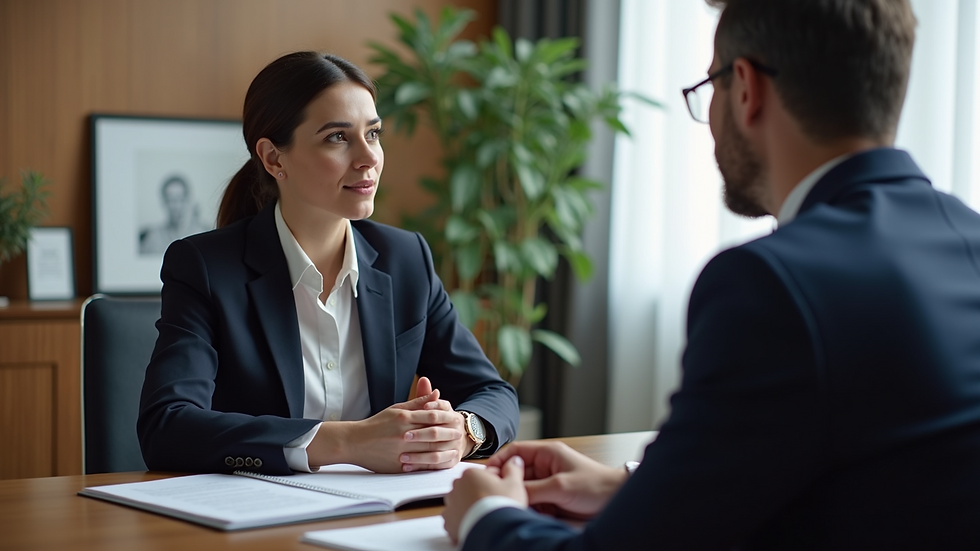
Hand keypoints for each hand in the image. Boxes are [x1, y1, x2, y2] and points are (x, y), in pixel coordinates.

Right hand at [306, 377, 466, 472]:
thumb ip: (418, 402)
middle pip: (433, 434)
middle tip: (460, 435)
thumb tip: (437, 393)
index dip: (446, 418)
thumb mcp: (396, 409)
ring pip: (429, 451)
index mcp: (403, 418)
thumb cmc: (377, 423)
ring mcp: (401, 451)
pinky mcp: (398, 465)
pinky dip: (432, 463)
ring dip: (444, 449)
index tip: (456, 420)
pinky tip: (441, 461)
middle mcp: (403, 434)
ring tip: (454, 448)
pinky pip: (420, 465)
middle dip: (449, 435)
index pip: (432, 416)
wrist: (355, 442)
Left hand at [443, 455, 527, 543]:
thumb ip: (513, 469)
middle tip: (495, 505)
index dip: (496, 483)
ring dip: (470, 508)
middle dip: (481, 494)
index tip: (503, 492)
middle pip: (471, 488)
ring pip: (461, 503)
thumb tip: (515, 460)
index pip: (484, 475)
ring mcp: (451, 505)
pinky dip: (464, 522)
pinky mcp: (449, 522)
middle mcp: (457, 487)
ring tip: (486, 516)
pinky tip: (476, 525)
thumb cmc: (502, 505)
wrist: (494, 531)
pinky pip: (455, 519)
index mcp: (471, 473)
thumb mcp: (514, 483)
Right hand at [487, 441, 627, 519]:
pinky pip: (533, 502)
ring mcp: (549, 483)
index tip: (487, 473)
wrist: (616, 502)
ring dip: (520, 498)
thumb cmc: (596, 486)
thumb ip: (533, 489)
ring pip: (524, 489)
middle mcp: (546, 466)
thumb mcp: (560, 487)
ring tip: (514, 506)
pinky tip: (527, 514)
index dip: (500, 460)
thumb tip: (511, 492)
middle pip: (517, 472)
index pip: (516, 451)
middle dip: (509, 484)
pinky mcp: (552, 498)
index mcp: (548, 453)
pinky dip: (529, 508)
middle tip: (498, 495)